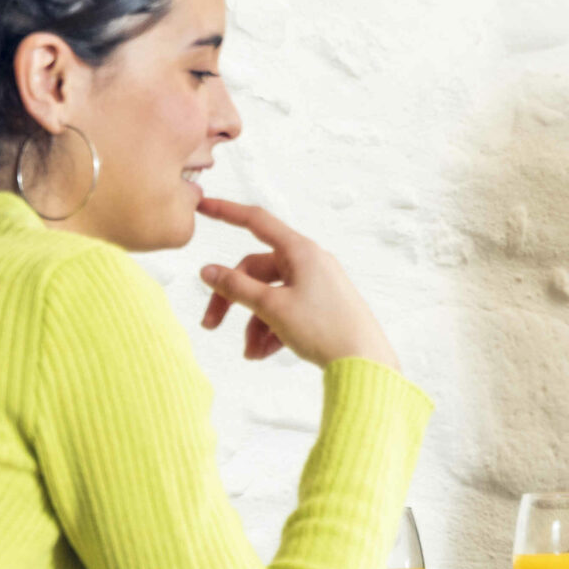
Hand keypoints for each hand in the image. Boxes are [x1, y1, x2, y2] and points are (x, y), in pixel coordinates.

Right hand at [196, 197, 400, 370]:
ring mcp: (317, 284)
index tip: (202, 206)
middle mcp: (309, 262)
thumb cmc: (325, 329)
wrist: (365, 363)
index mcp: (300, 251)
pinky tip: (264, 354)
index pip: (256, 221)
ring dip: (254, 324)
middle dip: (233, 300)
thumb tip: (208, 271)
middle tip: (210, 325)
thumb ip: (236, 288)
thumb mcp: (272, 307)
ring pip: (270, 296)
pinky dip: (272, 330)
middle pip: (256, 271)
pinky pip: (287, 311)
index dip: (227, 212)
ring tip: (250, 354)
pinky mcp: (322, 306)